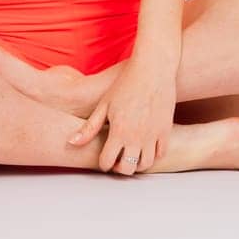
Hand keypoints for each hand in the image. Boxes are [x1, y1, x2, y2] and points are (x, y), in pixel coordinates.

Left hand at [67, 54, 177, 175]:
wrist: (153, 69)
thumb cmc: (126, 84)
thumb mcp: (104, 104)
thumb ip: (89, 127)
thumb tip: (72, 143)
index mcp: (119, 132)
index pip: (107, 163)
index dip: (103, 163)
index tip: (104, 157)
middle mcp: (137, 137)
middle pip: (127, 169)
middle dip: (119, 168)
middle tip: (117, 158)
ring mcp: (153, 135)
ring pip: (146, 164)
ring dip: (136, 164)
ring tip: (131, 153)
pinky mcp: (166, 130)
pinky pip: (161, 154)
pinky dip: (153, 155)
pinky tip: (145, 146)